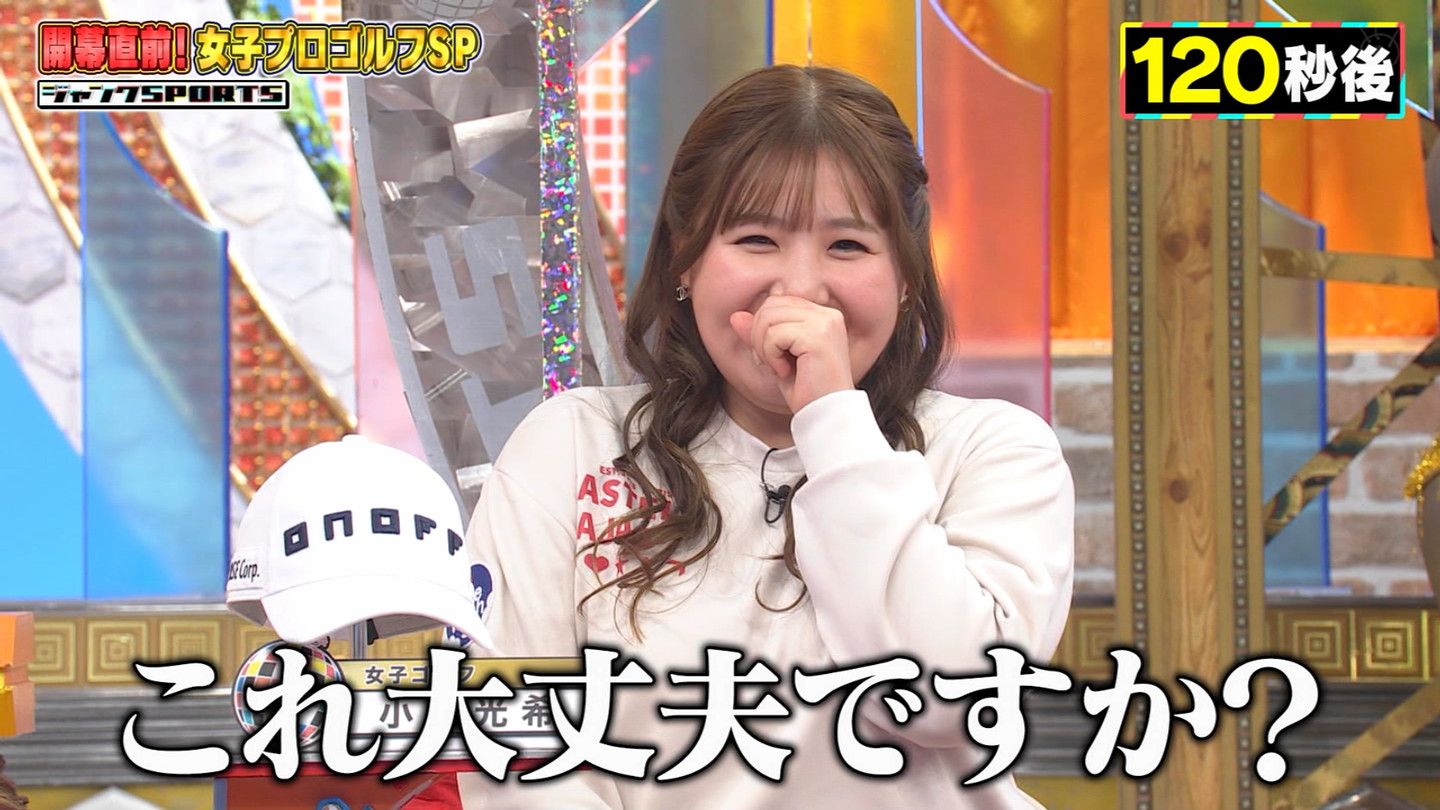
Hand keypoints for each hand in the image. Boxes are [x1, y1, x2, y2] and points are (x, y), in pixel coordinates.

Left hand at [730, 295, 854, 412]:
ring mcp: (825, 324)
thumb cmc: (806, 391)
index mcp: (822, 315)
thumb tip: (735, 316)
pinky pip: (774, 335)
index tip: (772, 357)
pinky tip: (785, 372)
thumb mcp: (776, 358)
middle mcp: (827, 315)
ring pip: (769, 318)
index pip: (776, 302)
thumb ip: (759, 334)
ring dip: (764, 348)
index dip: (763, 329)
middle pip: (770, 306)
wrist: (826, 416)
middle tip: (773, 364)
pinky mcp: (818, 337)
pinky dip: (771, 356)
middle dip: (759, 337)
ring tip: (780, 368)